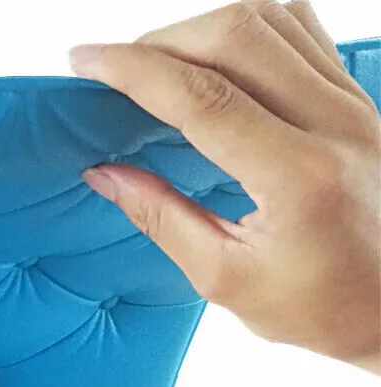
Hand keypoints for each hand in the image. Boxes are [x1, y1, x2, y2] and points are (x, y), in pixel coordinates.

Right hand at [70, 0, 380, 373]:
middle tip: (117, 68)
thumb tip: (105, 175)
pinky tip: (217, 58)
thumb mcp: (225, 278)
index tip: (87, 62)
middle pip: (236, 36)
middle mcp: (335, 124)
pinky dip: (247, 30)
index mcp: (298, 178)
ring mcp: (354, 104)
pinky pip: (300, 32)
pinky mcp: (358, 98)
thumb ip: (162, 219)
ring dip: (201, 29)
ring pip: (270, 20)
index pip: (202, 98)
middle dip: (161, 41)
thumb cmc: (319, 305)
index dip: (134, 71)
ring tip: (160, 63)